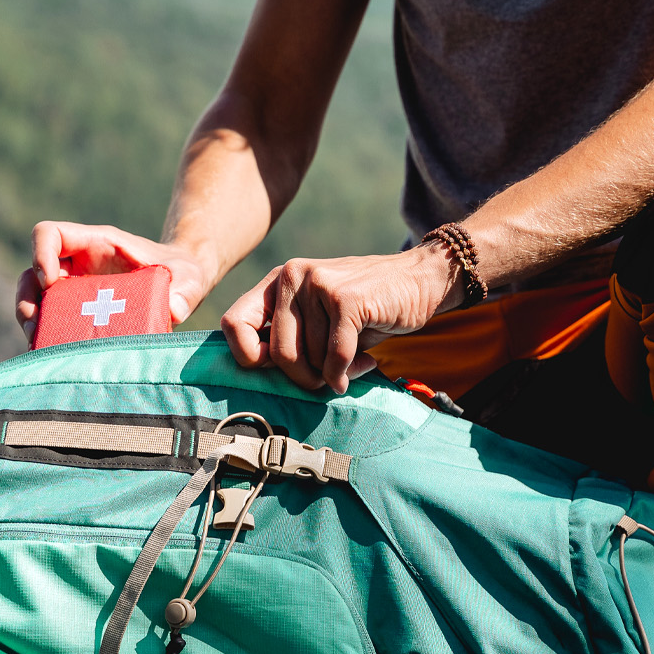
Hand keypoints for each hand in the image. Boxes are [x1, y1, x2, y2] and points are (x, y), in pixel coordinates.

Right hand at [15, 222, 212, 342]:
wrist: (182, 287)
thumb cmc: (182, 273)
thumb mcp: (189, 278)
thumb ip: (185, 290)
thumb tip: (174, 310)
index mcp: (96, 244)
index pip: (50, 234)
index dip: (40, 253)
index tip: (50, 281)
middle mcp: (78, 264)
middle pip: (33, 271)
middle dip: (27, 297)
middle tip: (34, 324)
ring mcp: (75, 289)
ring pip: (36, 299)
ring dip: (31, 321)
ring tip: (38, 344)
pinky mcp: (79, 313)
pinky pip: (53, 322)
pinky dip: (47, 337)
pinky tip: (54, 355)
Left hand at [220, 244, 460, 393]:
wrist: (419, 281)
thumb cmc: (364, 311)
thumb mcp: (317, 320)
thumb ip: (288, 339)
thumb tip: (257, 378)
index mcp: (277, 282)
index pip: (233, 325)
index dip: (249, 358)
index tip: (276, 369)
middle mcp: (291, 276)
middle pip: (278, 354)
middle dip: (305, 377)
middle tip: (327, 376)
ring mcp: (317, 283)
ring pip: (311, 359)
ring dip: (334, 373)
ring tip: (353, 359)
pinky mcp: (345, 297)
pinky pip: (336, 356)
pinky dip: (347, 372)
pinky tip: (363, 363)